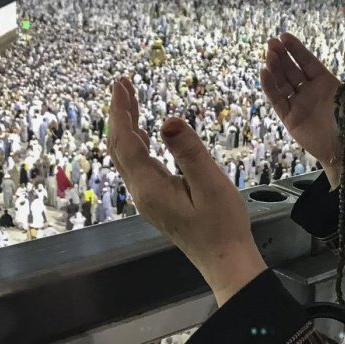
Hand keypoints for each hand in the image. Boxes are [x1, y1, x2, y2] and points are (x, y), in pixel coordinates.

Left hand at [108, 77, 265, 306]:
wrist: (224, 260)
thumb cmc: (223, 224)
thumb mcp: (211, 184)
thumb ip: (189, 151)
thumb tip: (167, 120)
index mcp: (149, 187)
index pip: (126, 141)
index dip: (121, 110)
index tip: (122, 83)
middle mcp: (140, 192)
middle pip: (119, 147)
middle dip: (119, 113)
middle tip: (123, 83)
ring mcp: (146, 198)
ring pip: (126, 156)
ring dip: (127, 126)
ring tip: (131, 99)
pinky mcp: (155, 201)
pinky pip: (137, 166)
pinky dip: (136, 143)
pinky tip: (144, 134)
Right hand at [260, 33, 344, 187]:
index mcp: (325, 82)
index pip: (307, 61)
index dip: (296, 49)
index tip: (284, 36)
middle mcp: (309, 91)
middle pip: (290, 69)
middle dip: (280, 56)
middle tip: (271, 43)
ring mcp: (298, 104)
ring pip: (281, 82)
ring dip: (274, 68)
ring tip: (268, 55)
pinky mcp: (289, 118)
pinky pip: (277, 100)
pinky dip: (269, 87)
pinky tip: (265, 73)